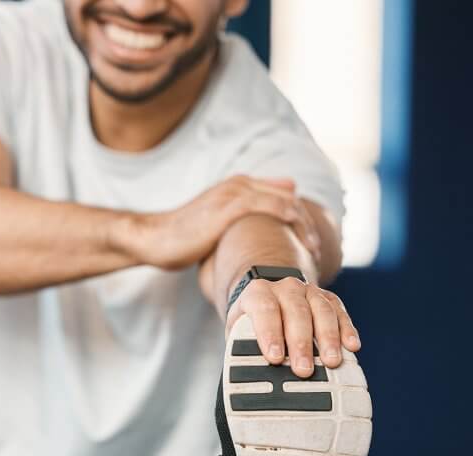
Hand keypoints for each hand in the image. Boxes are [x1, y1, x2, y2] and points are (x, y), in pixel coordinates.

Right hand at [113, 175, 321, 269]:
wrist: (154, 239)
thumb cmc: (182, 238)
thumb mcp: (215, 226)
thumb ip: (237, 222)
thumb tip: (255, 232)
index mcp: (238, 186)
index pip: (284, 197)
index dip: (301, 221)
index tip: (309, 247)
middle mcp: (240, 183)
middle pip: (290, 199)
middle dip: (308, 226)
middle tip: (318, 254)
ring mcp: (236, 192)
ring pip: (288, 203)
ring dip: (306, 228)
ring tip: (314, 255)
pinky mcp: (232, 205)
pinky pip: (275, 209)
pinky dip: (292, 226)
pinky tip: (298, 249)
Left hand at [227, 277, 360, 376]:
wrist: (267, 296)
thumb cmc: (251, 320)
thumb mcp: (239, 330)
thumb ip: (244, 346)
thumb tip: (250, 376)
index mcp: (258, 292)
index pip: (265, 310)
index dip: (270, 334)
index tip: (274, 358)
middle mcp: (286, 288)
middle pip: (297, 312)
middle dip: (301, 343)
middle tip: (303, 370)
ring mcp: (310, 291)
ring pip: (322, 311)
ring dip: (328, 338)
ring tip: (331, 362)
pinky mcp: (329, 299)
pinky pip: (341, 312)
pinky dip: (347, 329)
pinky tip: (352, 346)